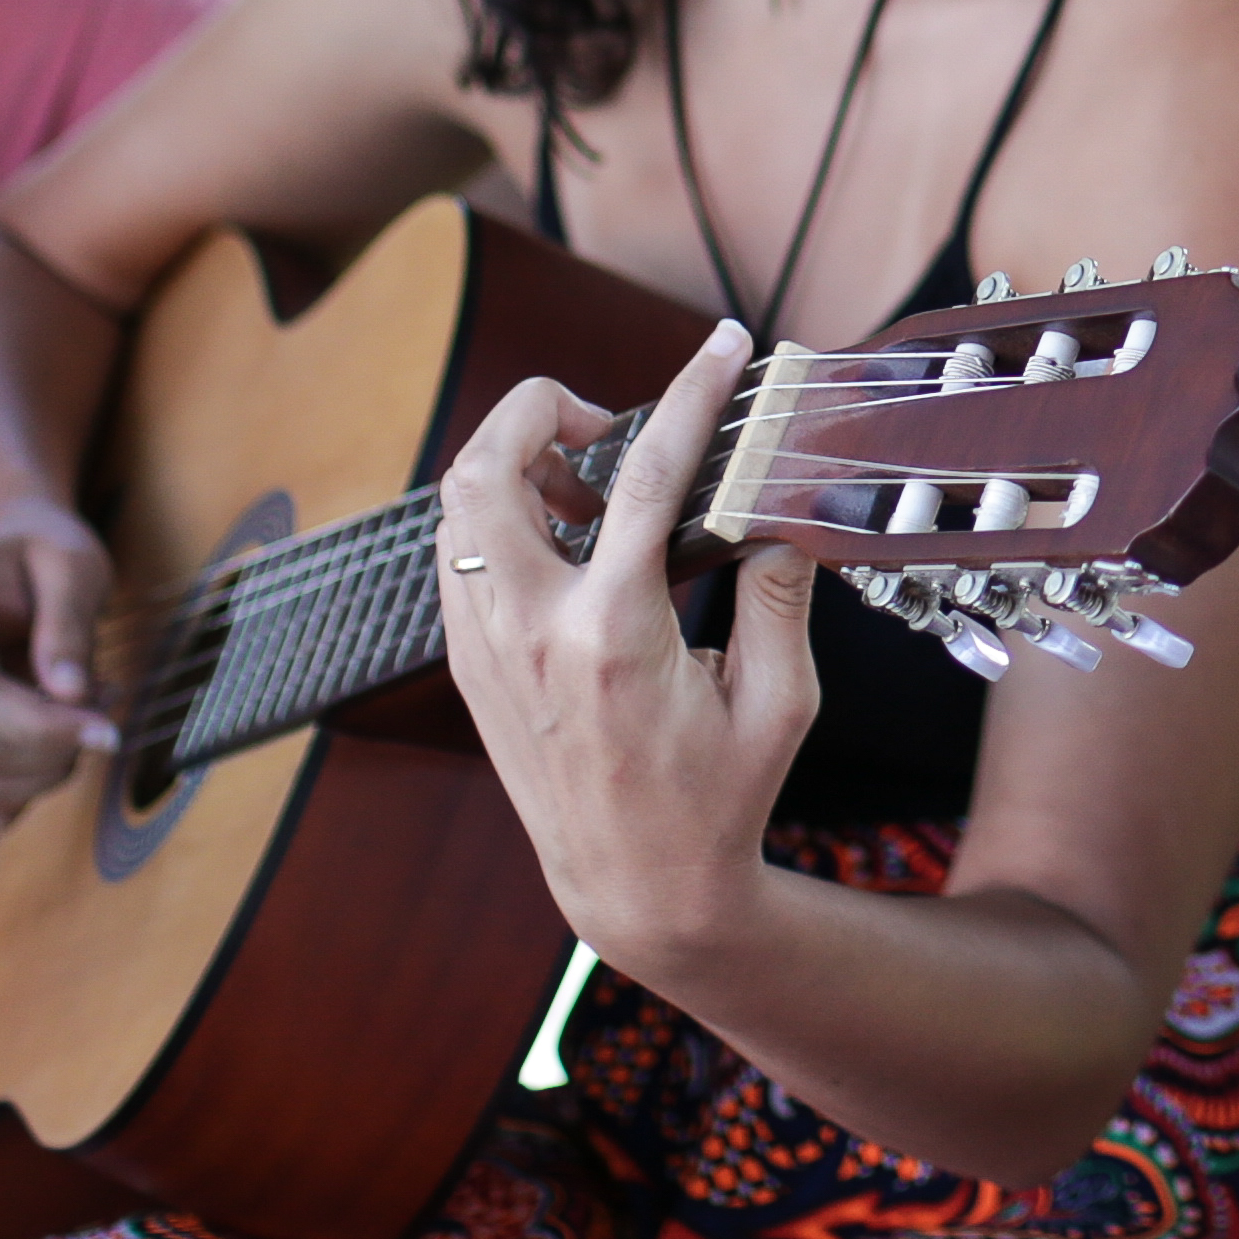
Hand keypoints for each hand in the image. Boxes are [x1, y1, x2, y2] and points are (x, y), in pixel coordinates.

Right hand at [0, 498, 121, 837]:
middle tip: (103, 711)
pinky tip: (46, 756)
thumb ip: (70, 624)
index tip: (107, 730)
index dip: (44, 727)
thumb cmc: (41, 552)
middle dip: (55, 750)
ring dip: (43, 776)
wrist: (3, 554)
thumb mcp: (74, 563)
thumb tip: (69, 693)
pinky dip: (14, 800)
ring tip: (77, 722)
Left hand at [436, 322, 819, 986]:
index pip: (646, 477)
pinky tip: (567, 535)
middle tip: (603, 417)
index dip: (689, 394)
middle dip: (538, 407)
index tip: (721, 346)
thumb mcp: (781, 698)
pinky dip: (500, 516)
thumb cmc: (717, 802)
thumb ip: (778, 590)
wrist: (637, 892)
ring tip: (589, 481)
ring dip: (513, 462)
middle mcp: (531, 633)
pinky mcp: (471, 667)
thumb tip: (778, 502)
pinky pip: (459, 556)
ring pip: (457, 506)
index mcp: (614, 636)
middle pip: (488, 467)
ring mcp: (487, 650)